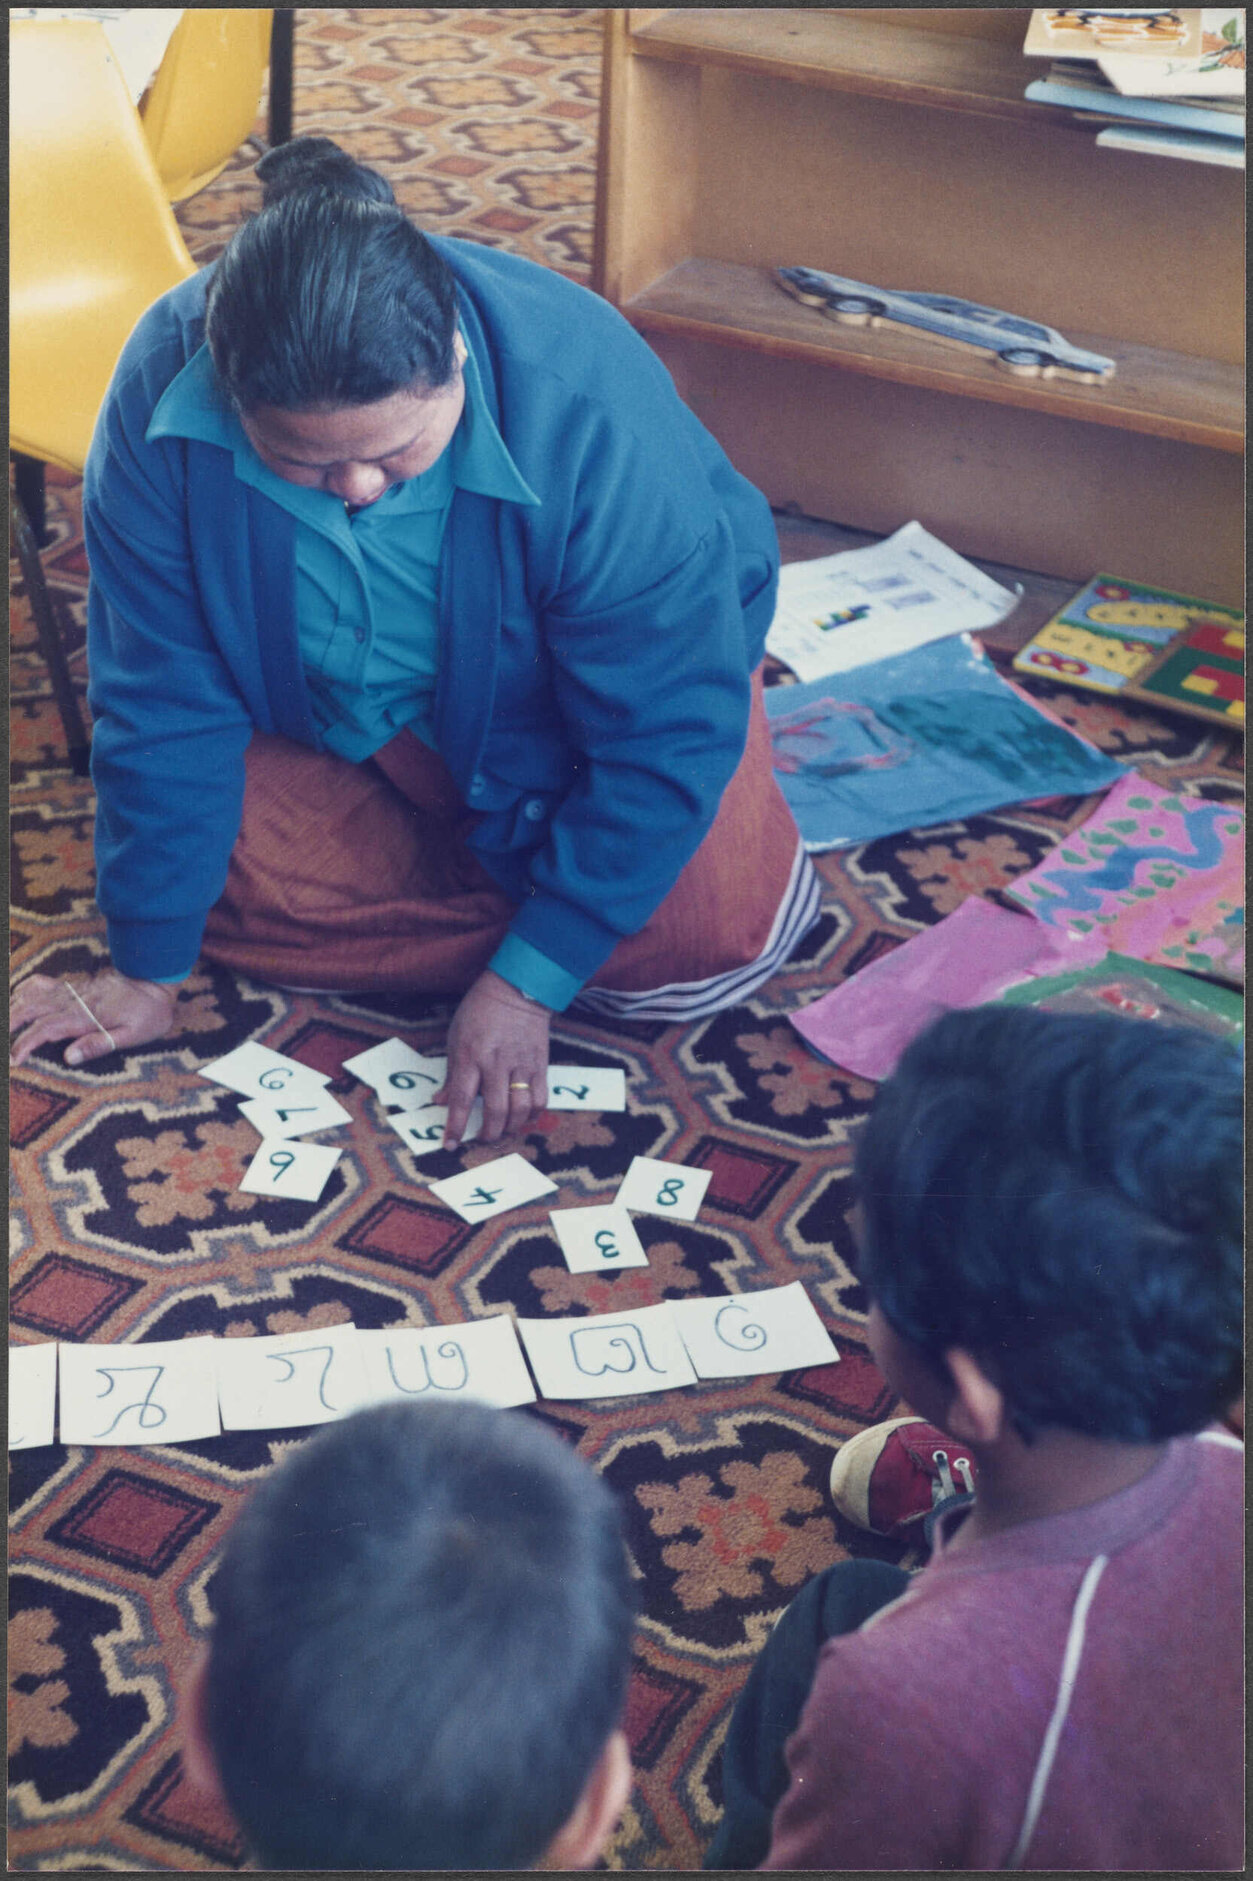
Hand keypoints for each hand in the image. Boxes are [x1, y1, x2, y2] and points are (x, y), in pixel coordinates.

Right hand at [9, 969, 180, 1067]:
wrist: (156, 980)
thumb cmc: (148, 1013)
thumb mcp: (133, 1035)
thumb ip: (100, 1044)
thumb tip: (68, 1057)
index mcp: (84, 1017)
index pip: (46, 1030)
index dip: (26, 1044)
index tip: (13, 1059)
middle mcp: (73, 1002)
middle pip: (30, 1009)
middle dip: (9, 1024)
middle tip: (2, 1045)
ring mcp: (72, 991)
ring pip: (31, 996)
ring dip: (12, 1008)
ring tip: (3, 1024)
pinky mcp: (74, 986)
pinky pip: (42, 983)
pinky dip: (24, 988)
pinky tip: (15, 995)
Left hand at [436, 970, 550, 1145]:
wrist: (516, 989)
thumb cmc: (479, 1012)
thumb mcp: (456, 1038)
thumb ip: (452, 1073)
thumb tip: (440, 1101)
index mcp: (470, 1056)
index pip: (462, 1099)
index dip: (456, 1126)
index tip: (450, 1144)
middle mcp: (496, 1063)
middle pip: (495, 1110)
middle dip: (488, 1133)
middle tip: (482, 1139)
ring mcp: (521, 1064)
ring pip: (520, 1108)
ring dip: (511, 1127)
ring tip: (503, 1131)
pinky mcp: (540, 1064)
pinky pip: (540, 1098)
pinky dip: (532, 1114)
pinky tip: (524, 1116)